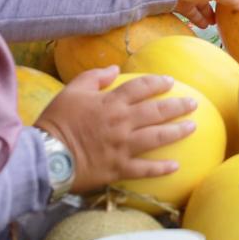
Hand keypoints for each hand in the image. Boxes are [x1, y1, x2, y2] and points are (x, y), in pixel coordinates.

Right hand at [35, 68, 197, 193]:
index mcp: (111, 103)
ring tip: (193, 127)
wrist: (45, 156)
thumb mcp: (70, 92)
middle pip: (156, 111)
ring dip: (177, 132)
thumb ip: (93, 77)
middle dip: (178, 106)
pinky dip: (160, 168)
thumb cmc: (56, 122)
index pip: (141, 88)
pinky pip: (144, 169)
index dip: (157, 83)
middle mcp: (122, 123)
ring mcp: (122, 146)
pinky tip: (176, 166)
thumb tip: (114, 69)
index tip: (170, 82)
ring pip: (157, 137)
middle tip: (193, 104)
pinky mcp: (118, 168)